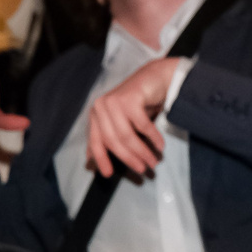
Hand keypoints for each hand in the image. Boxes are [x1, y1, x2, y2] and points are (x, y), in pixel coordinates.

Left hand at [85, 57, 183, 178]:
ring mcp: (114, 102)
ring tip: (153, 161)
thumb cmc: (138, 103)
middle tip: (143, 169)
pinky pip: (142, 126)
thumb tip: (91, 161)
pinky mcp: (130, 99)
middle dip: (129, 158)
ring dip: (142, 152)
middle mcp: (101, 107)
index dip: (101, 159)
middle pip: (113, 141)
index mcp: (95, 114)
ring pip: (127, 136)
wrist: (156, 77)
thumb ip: (106, 137)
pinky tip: (160, 146)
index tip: (107, 174)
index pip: (95, 141)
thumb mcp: (119, 122)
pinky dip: (153, 138)